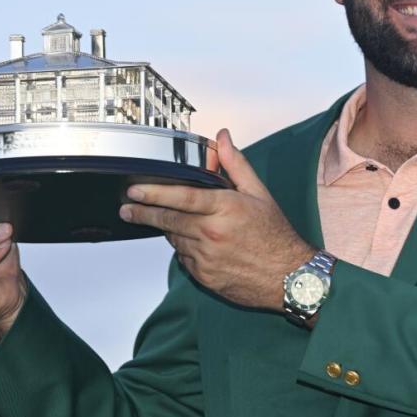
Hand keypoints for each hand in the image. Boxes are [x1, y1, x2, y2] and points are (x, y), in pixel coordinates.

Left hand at [119, 129, 313, 310]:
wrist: (289, 277)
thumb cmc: (276, 236)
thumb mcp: (259, 194)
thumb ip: (235, 164)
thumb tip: (222, 138)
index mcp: (226, 209)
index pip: (182, 197)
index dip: (154, 193)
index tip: (134, 190)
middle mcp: (213, 234)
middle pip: (168, 220)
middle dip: (144, 212)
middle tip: (127, 207)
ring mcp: (207, 258)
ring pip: (175, 239)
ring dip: (169, 229)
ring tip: (166, 220)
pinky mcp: (205, 277)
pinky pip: (184, 259)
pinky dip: (184, 248)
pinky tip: (194, 242)